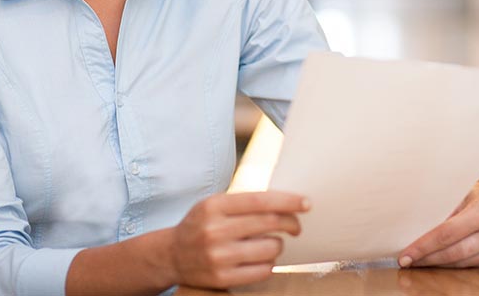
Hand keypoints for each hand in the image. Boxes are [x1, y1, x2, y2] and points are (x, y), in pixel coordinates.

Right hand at [169, 191, 308, 288]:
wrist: (172, 255)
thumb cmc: (201, 224)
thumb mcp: (214, 204)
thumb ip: (243, 202)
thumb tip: (283, 202)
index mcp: (214, 205)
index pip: (260, 200)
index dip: (287, 201)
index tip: (305, 203)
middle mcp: (215, 229)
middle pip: (269, 222)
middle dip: (291, 222)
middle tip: (296, 225)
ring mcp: (219, 256)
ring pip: (270, 248)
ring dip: (278, 244)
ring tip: (270, 243)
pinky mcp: (222, 278)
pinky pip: (263, 270)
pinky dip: (269, 263)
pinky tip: (261, 258)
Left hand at [398, 171, 478, 267]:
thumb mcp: (463, 191)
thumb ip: (445, 209)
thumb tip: (417, 227)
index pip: (445, 234)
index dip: (423, 246)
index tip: (405, 255)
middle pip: (454, 253)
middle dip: (427, 259)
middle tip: (406, 261)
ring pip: (464, 263)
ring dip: (440, 264)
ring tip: (420, 262)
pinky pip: (477, 265)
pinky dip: (458, 265)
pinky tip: (443, 262)